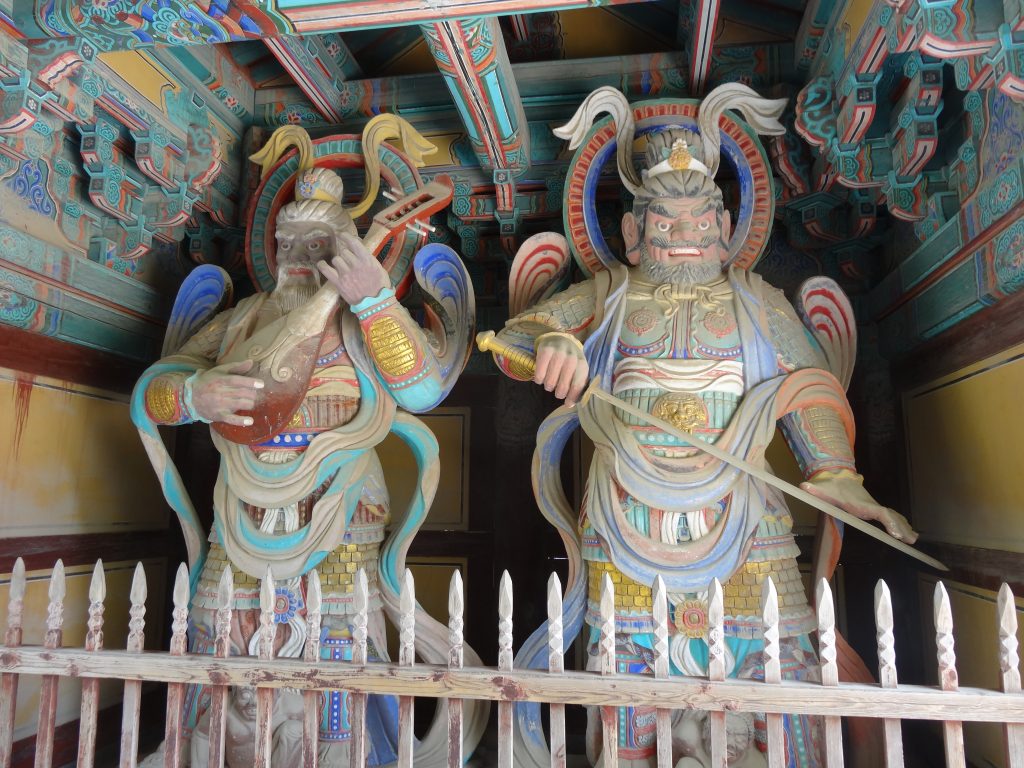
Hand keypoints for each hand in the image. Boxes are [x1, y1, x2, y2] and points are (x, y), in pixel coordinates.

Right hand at [190, 360, 263, 425]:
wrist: (191, 397)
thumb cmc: (208, 382)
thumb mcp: (220, 371)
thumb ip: (236, 367)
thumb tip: (251, 362)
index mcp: (221, 380)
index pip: (236, 380)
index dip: (250, 382)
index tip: (261, 384)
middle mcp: (220, 392)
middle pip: (242, 393)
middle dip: (252, 394)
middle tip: (254, 393)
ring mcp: (220, 405)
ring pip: (241, 404)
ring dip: (250, 403)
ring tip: (250, 401)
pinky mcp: (220, 415)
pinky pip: (231, 419)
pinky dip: (241, 421)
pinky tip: (250, 421)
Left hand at [316, 232, 389, 305]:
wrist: (376, 304)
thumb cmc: (380, 287)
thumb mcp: (379, 269)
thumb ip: (369, 259)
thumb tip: (359, 249)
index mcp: (367, 260)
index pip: (353, 243)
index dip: (346, 236)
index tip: (342, 235)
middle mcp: (355, 264)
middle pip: (344, 252)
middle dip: (346, 254)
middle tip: (349, 260)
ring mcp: (346, 274)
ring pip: (336, 259)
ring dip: (339, 262)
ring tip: (342, 267)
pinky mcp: (339, 283)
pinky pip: (327, 270)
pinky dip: (322, 266)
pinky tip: (321, 263)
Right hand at [534, 333, 588, 405]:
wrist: (559, 339)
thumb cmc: (570, 359)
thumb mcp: (578, 370)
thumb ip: (576, 386)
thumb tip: (569, 404)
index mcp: (582, 365)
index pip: (577, 386)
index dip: (571, 397)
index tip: (567, 404)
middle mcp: (571, 358)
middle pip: (563, 386)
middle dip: (559, 393)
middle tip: (557, 391)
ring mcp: (558, 353)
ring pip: (550, 382)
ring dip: (548, 386)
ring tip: (550, 383)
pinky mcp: (545, 350)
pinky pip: (540, 374)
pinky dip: (539, 380)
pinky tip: (541, 377)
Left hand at [800, 472, 917, 543]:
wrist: (837, 478)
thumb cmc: (830, 487)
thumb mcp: (822, 489)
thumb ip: (814, 490)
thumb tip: (804, 486)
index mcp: (861, 503)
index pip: (880, 512)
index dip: (889, 521)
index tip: (895, 533)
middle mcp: (871, 505)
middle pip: (891, 515)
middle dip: (901, 527)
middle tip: (911, 540)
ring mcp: (873, 506)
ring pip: (892, 516)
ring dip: (903, 526)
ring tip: (913, 539)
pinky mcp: (873, 508)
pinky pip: (889, 516)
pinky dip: (898, 523)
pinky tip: (906, 533)